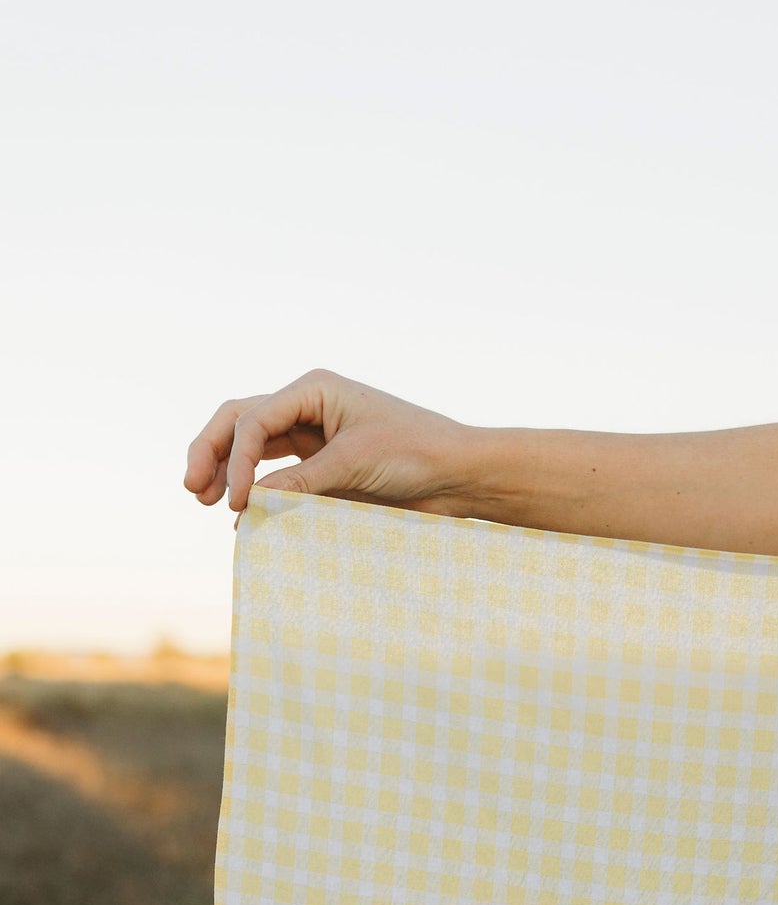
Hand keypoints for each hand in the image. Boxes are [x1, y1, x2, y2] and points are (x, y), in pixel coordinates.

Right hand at [182, 369, 485, 515]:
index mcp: (314, 389)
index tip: (236, 500)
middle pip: (240, 423)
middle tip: (191, 489)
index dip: (235, 459)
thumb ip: (300, 482)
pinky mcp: (323, 469)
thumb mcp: (354, 464)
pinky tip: (242, 515)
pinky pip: (278, 477)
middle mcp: (307, 407)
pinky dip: (257, 493)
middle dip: (211, 453)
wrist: (458, 476)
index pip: (254, 419)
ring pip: (252, 447)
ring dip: (226, 470)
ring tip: (204, 500)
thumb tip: (249, 505)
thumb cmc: (416, 453)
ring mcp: (313, 437)